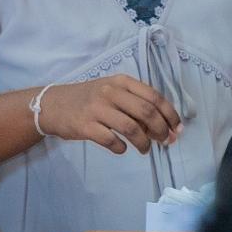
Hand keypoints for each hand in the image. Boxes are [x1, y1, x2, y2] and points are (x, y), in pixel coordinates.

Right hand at [36, 76, 183, 155]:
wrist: (54, 105)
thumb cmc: (89, 99)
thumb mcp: (112, 92)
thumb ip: (135, 105)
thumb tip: (163, 127)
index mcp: (122, 81)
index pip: (154, 97)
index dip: (170, 114)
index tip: (177, 129)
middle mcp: (111, 92)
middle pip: (146, 112)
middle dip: (160, 130)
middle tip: (163, 142)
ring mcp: (97, 108)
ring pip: (131, 128)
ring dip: (144, 143)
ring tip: (144, 150)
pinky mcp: (85, 125)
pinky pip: (111, 140)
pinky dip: (121, 147)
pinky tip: (122, 148)